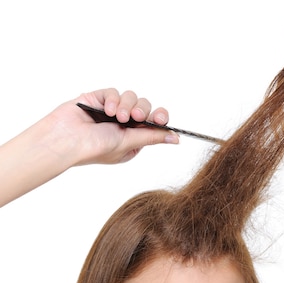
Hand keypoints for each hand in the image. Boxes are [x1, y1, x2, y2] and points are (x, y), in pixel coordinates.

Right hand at [45, 87, 177, 166]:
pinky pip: (113, 91)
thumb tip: (175, 138)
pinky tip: (106, 109)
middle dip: (142, 111)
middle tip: (136, 118)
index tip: (160, 118)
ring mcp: (110, 111)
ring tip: (116, 116)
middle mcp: (123, 126)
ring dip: (126, 105)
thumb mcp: (128, 143)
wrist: (66, 139)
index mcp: (132, 141)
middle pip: (144, 108)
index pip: (153, 125)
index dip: (159, 118)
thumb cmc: (94, 148)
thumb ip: (151, 137)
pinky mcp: (98, 99)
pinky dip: (113, 98)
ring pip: (131, 97)